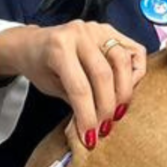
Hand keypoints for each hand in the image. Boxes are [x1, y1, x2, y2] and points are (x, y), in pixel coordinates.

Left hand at [0, 22, 147, 148]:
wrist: (32, 43)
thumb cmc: (39, 66)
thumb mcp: (50, 87)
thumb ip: (74, 102)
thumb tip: (94, 129)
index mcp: (58, 47)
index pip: (79, 87)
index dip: (87, 116)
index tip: (90, 137)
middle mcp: (80, 33)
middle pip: (104, 75)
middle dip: (107, 108)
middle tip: (105, 128)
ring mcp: (97, 29)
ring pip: (123, 62)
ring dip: (124, 93)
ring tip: (117, 113)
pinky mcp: (110, 30)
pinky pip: (134, 51)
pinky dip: (135, 72)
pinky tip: (126, 89)